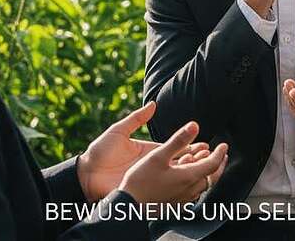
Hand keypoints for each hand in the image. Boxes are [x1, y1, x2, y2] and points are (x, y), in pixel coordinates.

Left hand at [77, 102, 210, 200]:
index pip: (174, 148)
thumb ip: (137, 118)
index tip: (204, 143)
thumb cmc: (100, 151)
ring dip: (187, 173)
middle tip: (210, 156)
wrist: (84, 173)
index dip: (189, 146)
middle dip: (194, 160)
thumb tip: (154, 104)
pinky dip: (174, 187)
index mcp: (148, 151)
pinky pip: (160, 189)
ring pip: (172, 177)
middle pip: (177, 163)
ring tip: (203, 169)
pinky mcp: (140, 189)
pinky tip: (186, 184)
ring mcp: (146, 178)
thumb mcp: (119, 131)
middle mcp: (150, 165)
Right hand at [118, 120, 228, 204]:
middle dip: (218, 164)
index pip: (212, 164)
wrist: (129, 206)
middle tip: (222, 155)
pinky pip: (193, 191)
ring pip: (203, 185)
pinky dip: (197, 181)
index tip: (224, 145)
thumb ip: (178, 140)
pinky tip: (190, 177)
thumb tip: (195, 125)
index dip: (220, 153)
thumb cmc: (141, 181)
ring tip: (206, 161)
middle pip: (211, 176)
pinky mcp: (175, 203)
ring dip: (207, 172)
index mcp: (188, 177)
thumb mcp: (159, 156)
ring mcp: (183, 198)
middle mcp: (189, 190)